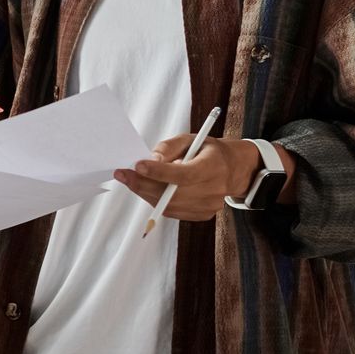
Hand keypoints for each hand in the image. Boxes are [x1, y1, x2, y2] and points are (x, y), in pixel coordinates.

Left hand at [114, 135, 260, 222]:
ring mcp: (209, 206)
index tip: (137, 166)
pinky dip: (156, 201)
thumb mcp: (190, 139)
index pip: (184, 174)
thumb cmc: (206, 151)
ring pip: (169, 205)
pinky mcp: (203, 215)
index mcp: (214, 166)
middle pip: (173, 193)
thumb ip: (169, 146)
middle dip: (143, 184)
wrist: (231, 169)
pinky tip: (150, 188)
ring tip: (133, 179)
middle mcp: (214, 189)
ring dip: (146, 193)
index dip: (159, 172)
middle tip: (123, 174)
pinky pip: (172, 212)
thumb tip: (151, 159)